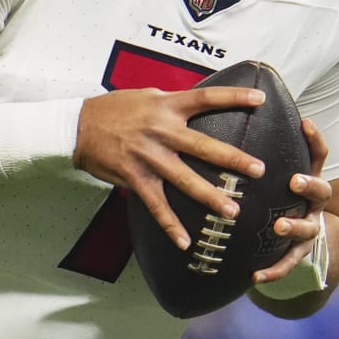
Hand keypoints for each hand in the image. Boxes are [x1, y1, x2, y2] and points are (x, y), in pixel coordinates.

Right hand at [75, 86, 264, 248]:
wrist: (78, 126)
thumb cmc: (116, 109)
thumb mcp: (148, 96)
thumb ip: (175, 103)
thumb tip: (203, 104)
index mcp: (167, 106)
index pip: (206, 98)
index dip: (234, 97)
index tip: (259, 98)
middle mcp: (161, 131)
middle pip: (203, 145)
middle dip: (232, 159)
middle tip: (258, 170)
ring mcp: (148, 157)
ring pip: (184, 180)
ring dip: (210, 197)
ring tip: (233, 211)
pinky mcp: (135, 178)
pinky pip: (156, 206)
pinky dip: (170, 226)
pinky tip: (185, 242)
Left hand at [252, 118, 330, 286]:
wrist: (302, 239)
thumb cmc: (278, 196)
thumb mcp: (276, 176)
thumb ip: (260, 154)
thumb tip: (230, 116)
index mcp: (309, 180)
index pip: (318, 155)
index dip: (315, 139)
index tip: (305, 123)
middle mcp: (314, 204)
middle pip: (321, 191)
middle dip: (309, 185)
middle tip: (294, 181)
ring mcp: (309, 229)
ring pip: (308, 229)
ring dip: (294, 226)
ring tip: (278, 227)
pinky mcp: (298, 255)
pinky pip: (287, 265)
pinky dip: (273, 271)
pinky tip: (254, 277)